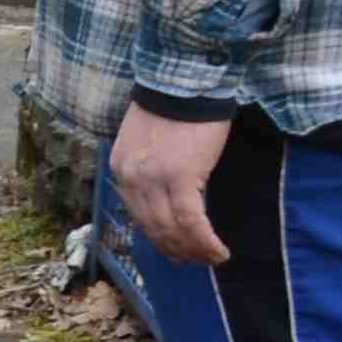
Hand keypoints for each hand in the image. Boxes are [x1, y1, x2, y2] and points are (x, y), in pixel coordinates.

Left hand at [109, 103, 233, 267]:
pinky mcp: (179, 177)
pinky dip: (205, 241)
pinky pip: (191, 222)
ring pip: (171, 230)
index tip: (175, 249)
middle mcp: (130, 178)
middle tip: (196, 261)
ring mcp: (152, 179)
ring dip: (193, 251)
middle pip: (152, 228)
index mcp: (121, 169)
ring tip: (212, 259)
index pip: (137, 215)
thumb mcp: (147, 141)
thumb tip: (164, 195)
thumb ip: (148, 168)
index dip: (158, 237)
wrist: (186, 81)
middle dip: (175, 250)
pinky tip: (219, 251)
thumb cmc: (174, 107)